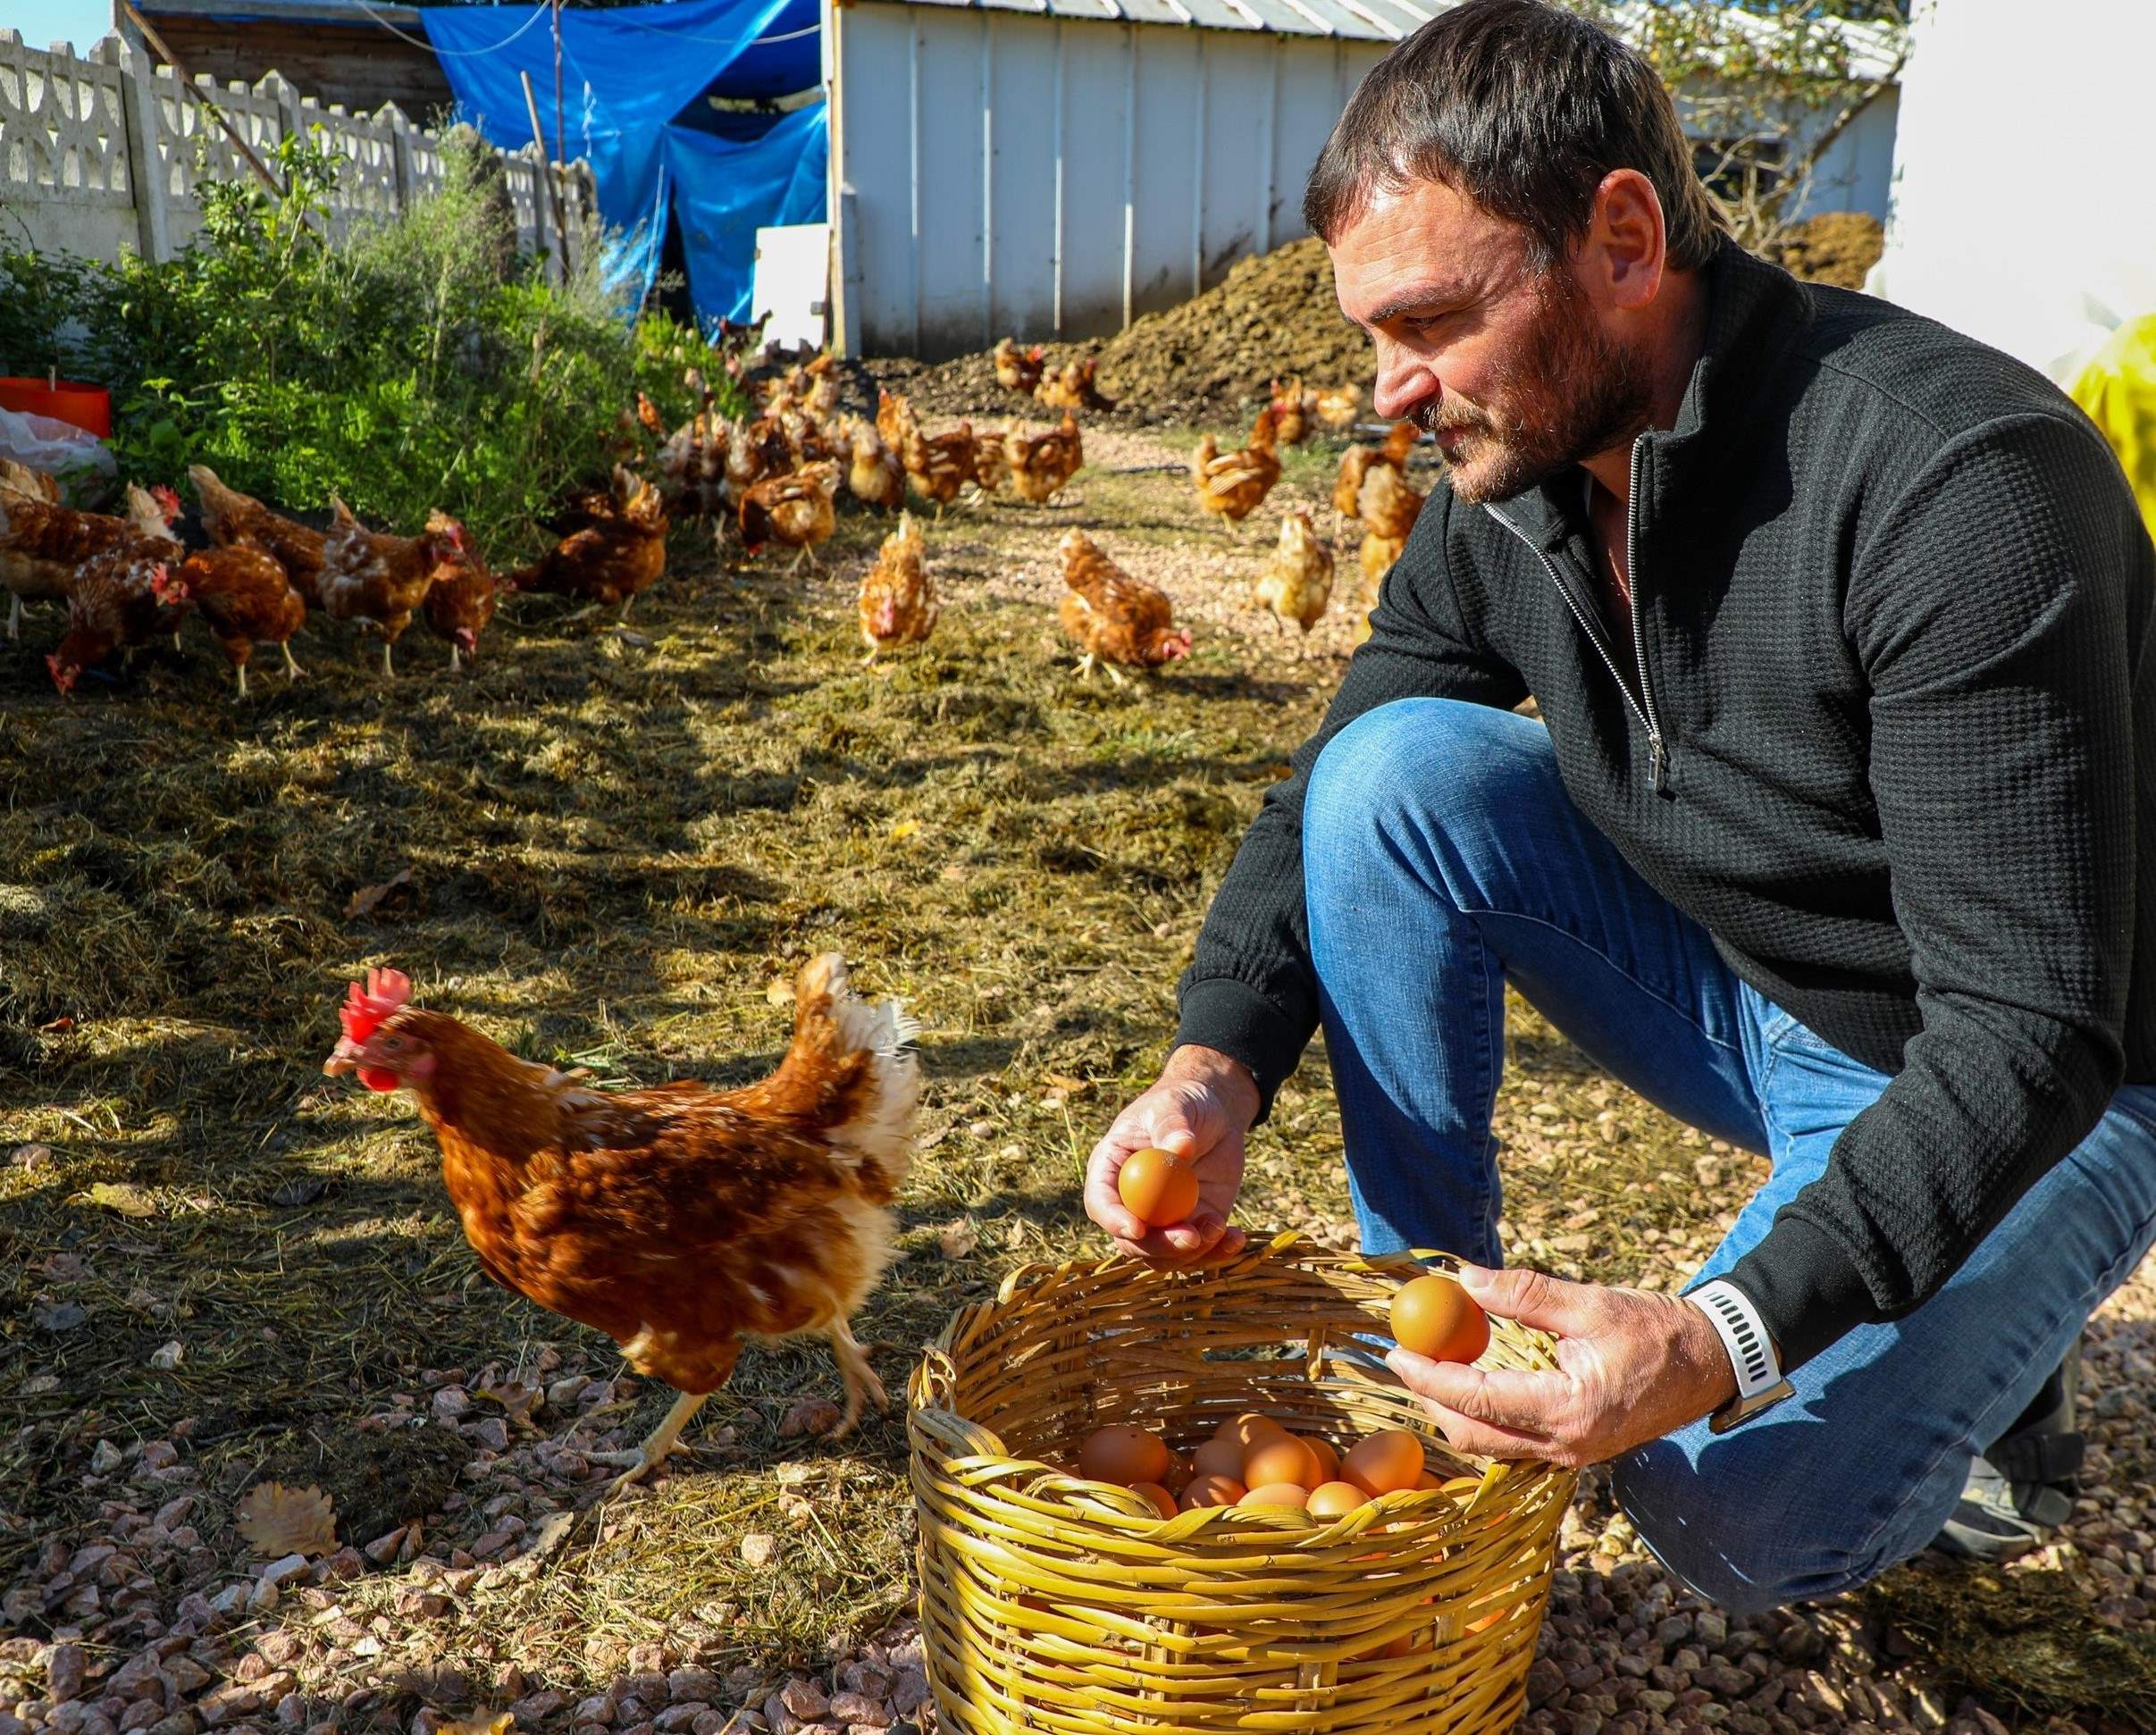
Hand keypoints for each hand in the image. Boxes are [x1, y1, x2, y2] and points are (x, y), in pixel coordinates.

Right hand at [1084, 1045, 1258, 1266]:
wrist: (1214, 1112)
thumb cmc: (1182, 1102)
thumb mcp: (1174, 1105)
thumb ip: (1172, 1125)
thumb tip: (1181, 1148)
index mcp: (1112, 1171)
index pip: (1101, 1204)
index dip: (1114, 1220)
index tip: (1138, 1227)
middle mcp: (1131, 1202)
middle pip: (1132, 1242)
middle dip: (1160, 1246)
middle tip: (1191, 1238)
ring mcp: (1162, 1218)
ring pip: (1165, 1256)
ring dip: (1192, 1253)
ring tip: (1220, 1227)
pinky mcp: (1194, 1225)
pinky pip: (1200, 1252)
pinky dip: (1218, 1252)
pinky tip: (1236, 1237)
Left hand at [1385, 1264, 1739, 1467]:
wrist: (1711, 1363)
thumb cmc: (1657, 1329)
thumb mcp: (1589, 1303)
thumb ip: (1524, 1295)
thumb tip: (1463, 1280)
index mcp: (1569, 1409)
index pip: (1476, 1400)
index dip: (1429, 1377)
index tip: (1397, 1352)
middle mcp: (1567, 1444)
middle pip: (1474, 1437)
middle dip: (1432, 1401)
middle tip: (1406, 1361)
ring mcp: (1573, 1454)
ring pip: (1492, 1447)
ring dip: (1455, 1413)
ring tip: (1431, 1370)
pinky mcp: (1577, 1450)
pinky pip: (1515, 1446)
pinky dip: (1484, 1420)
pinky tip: (1473, 1387)